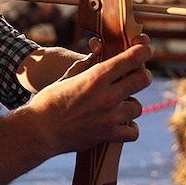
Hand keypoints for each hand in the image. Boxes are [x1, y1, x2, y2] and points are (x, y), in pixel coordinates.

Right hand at [27, 34, 152, 154]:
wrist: (40, 131)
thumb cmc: (49, 100)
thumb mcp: (66, 76)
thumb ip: (84, 66)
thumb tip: (95, 55)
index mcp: (96, 76)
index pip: (131, 58)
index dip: (143, 51)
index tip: (145, 49)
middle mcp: (107, 94)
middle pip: (143, 79)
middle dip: (142, 75)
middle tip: (135, 77)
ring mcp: (110, 116)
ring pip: (138, 106)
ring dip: (131, 104)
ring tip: (120, 104)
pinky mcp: (109, 135)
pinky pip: (133, 131)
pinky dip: (129, 128)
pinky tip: (121, 124)